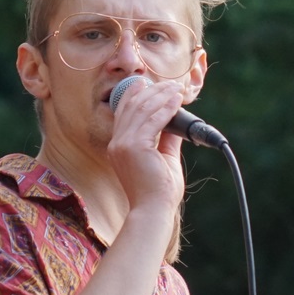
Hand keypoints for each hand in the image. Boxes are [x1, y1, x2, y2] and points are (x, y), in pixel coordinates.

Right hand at [104, 77, 185, 213]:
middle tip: (169, 83)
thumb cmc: (158, 191)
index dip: (136, 95)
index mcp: (118, 147)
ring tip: (176, 88)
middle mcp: (117, 143)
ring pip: (143, 109)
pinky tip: (176, 100)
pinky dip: (166, 108)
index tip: (151, 83)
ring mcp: (123, 144)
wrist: (153, 210)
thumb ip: (167, 138)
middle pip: (133, 106)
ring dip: (161, 96)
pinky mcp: (134, 147)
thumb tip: (176, 120)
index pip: (124, 113)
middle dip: (152, 91)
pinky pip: (153, 120)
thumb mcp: (163, 158)